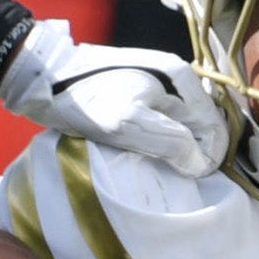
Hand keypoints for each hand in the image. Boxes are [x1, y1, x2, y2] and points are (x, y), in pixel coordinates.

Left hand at [0, 19, 228, 176]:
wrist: (45, 78)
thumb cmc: (86, 100)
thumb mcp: (129, 123)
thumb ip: (171, 142)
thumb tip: (200, 164)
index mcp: (180, 79)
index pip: (214, 126)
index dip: (209, 158)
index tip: (193, 180)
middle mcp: (174, 78)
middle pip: (199, 126)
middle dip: (194, 153)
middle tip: (177, 179)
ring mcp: (156, 85)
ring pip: (180, 127)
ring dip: (176, 150)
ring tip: (161, 170)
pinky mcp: (137, 94)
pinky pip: (160, 123)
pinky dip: (158, 141)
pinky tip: (145, 156)